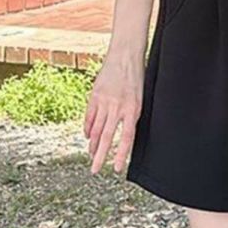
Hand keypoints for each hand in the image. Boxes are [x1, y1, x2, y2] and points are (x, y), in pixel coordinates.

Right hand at [84, 52, 143, 174]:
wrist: (125, 56)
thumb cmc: (136, 78)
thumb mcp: (140, 99)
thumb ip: (132, 116)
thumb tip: (125, 136)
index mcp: (132, 109)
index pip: (126, 138)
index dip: (120, 155)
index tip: (116, 168)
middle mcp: (117, 107)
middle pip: (107, 137)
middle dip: (100, 156)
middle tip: (94, 170)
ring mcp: (104, 101)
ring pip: (96, 128)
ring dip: (93, 144)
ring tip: (91, 156)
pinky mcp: (95, 95)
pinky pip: (89, 116)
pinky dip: (88, 128)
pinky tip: (88, 137)